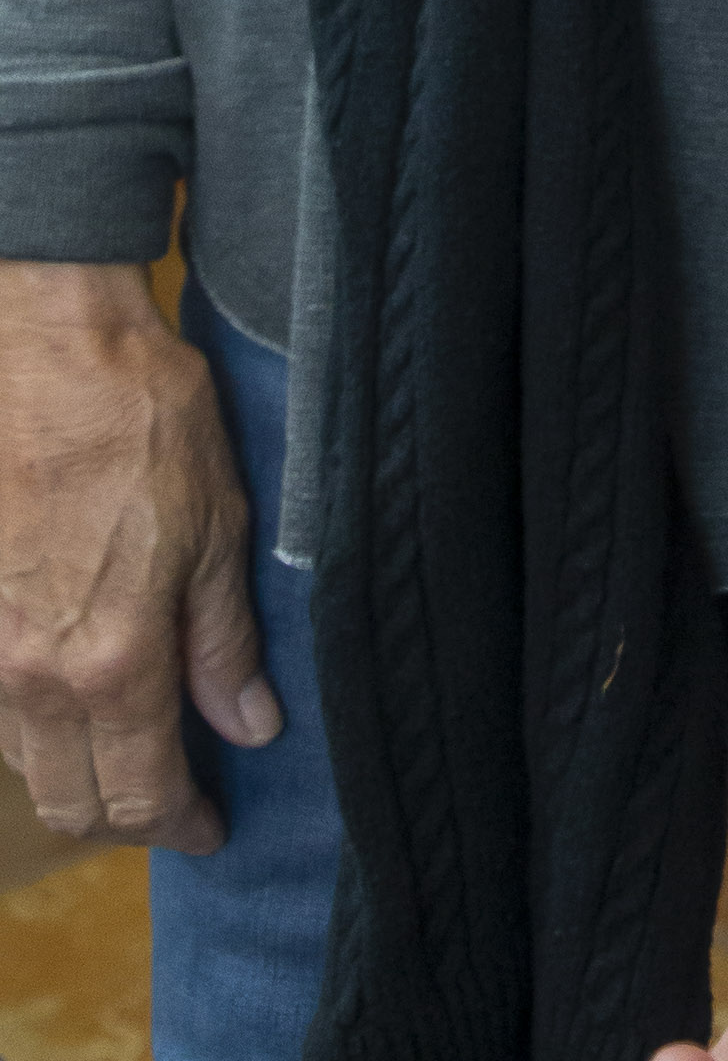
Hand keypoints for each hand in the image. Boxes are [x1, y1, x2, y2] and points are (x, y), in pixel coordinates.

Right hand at [0, 260, 273, 851]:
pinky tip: (77, 696)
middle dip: (126, 818)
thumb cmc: (144, 423)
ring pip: (27, 763)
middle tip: (174, 797)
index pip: (140, 796)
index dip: (179, 826)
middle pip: (72, 801)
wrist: (47, 349)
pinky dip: (37, 728)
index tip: (209, 831)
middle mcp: (36, 678)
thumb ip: (223, 643)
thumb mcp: (217, 528)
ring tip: (131, 749)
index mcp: (112, 664)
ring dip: (76, 775)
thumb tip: (248, 726)